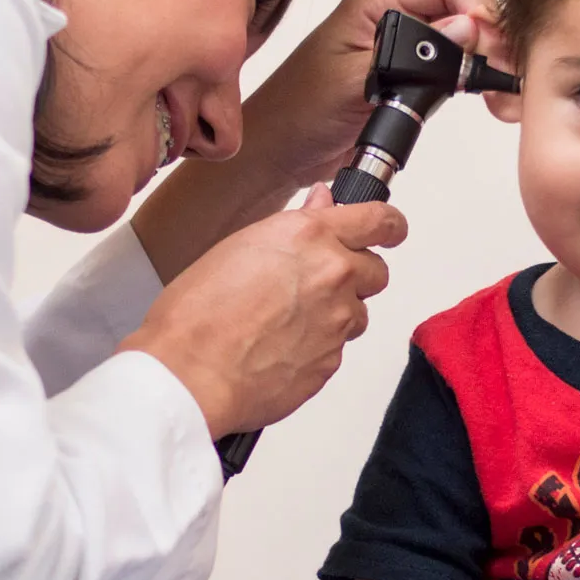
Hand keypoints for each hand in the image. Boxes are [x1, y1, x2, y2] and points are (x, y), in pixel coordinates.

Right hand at [119, 185, 406, 437]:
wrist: (188, 373)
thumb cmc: (197, 313)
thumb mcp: (239, 247)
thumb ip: (293, 227)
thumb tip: (319, 207)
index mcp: (310, 236)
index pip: (379, 221)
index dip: (390, 226)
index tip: (391, 229)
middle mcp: (333, 274)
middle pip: (376, 271)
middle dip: (355, 275)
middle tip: (317, 284)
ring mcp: (337, 321)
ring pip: (358, 313)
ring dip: (336, 315)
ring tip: (287, 322)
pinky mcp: (333, 362)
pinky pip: (337, 348)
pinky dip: (318, 348)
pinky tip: (279, 348)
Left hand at [244, 0, 500, 186]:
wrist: (280, 153)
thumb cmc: (300, 112)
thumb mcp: (356, 81)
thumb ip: (414, 54)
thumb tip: (466, 27)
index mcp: (375, 2)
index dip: (475, 6)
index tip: (488, 41)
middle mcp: (393, 16)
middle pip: (462, 3)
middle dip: (489, 32)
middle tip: (502, 71)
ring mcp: (403, 46)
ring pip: (464, 34)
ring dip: (486, 56)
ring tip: (500, 90)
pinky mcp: (409, 74)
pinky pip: (453, 63)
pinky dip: (474, 76)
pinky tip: (485, 95)